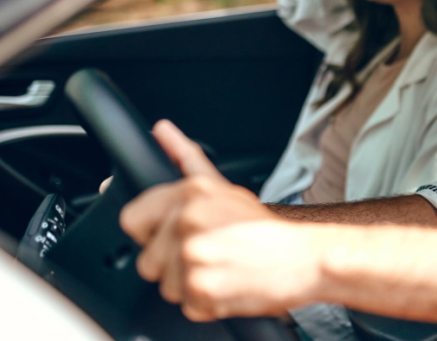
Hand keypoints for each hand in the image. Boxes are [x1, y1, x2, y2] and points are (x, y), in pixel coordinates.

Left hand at [120, 120, 323, 320]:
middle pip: (147, 261)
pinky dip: (207, 304)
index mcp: (190, 192)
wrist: (305, 256)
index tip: (175, 236)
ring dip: (191, 286)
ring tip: (222, 269)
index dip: (152, 233)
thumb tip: (161, 129)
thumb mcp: (223, 186)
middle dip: (174, 265)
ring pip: (165, 286)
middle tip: (210, 254)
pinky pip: (186, 306)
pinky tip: (228, 285)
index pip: (131, 219)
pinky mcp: (201, 287)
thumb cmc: (264, 227)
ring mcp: (193, 253)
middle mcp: (188, 219)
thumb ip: (185, 158)